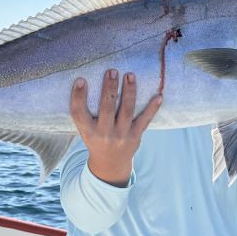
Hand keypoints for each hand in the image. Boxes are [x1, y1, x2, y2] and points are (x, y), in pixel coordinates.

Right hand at [70, 69, 161, 186]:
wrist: (110, 164)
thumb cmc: (96, 140)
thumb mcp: (85, 130)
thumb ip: (84, 113)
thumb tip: (84, 81)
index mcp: (88, 132)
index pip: (79, 113)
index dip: (78, 97)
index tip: (81, 80)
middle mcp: (104, 134)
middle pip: (106, 108)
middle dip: (109, 88)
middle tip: (111, 71)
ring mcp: (122, 135)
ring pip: (126, 110)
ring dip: (129, 91)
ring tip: (129, 75)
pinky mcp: (136, 136)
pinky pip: (145, 120)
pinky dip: (152, 108)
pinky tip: (158, 96)